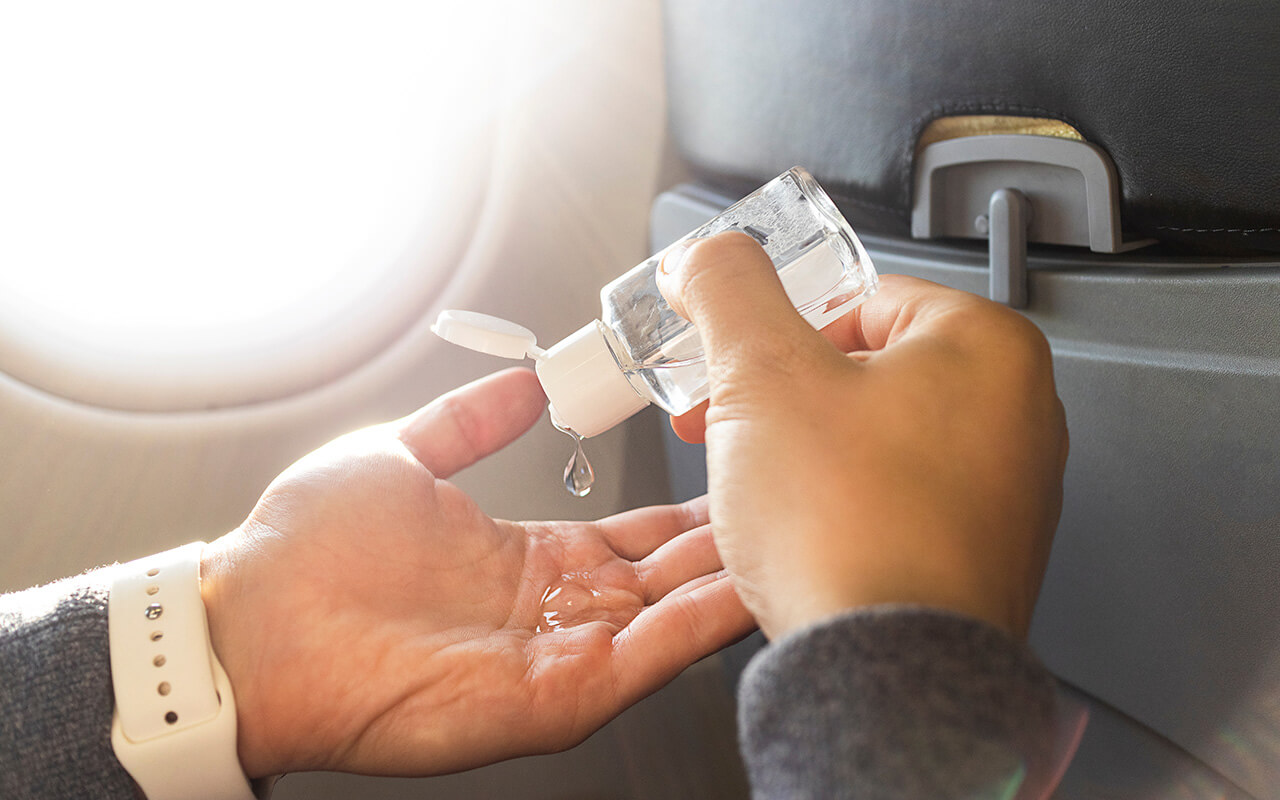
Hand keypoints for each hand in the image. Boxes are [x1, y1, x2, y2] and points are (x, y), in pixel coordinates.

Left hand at [198, 368, 750, 777]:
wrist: (251, 624)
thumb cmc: (305, 550)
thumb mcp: (398, 455)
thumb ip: (467, 424)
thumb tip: (521, 387)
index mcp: (525, 557)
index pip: (632, 535)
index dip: (686, 509)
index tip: (736, 472)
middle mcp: (552, 610)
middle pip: (666, 577)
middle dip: (728, 541)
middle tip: (790, 500)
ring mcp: (559, 655)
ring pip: (670, 617)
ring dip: (731, 578)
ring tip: (794, 539)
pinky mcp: (554, 698)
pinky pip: (644, 660)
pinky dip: (701, 628)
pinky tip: (750, 590)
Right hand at [656, 232, 1066, 640]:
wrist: (885, 678)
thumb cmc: (850, 532)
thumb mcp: (761, 375)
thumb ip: (729, 289)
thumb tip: (711, 255)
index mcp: (988, 347)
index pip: (857, 298)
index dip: (770, 330)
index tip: (727, 360)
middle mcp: (1018, 416)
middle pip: (864, 371)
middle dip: (778, 396)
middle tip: (725, 424)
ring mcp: (1005, 493)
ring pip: (875, 440)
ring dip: (801, 452)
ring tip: (757, 486)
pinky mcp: (979, 555)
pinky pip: (894, 503)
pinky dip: (840, 507)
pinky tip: (801, 535)